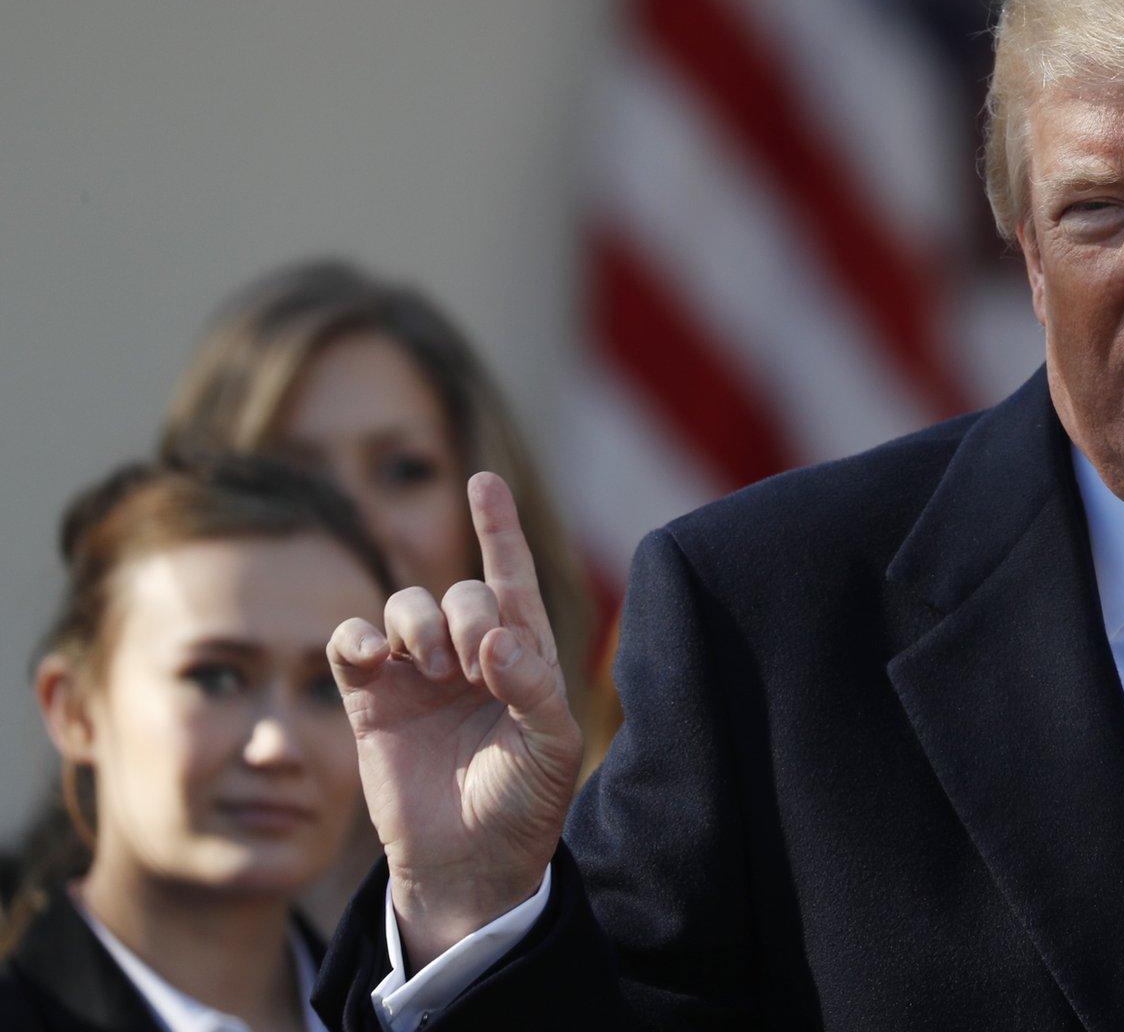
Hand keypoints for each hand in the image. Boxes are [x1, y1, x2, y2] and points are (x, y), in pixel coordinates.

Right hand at [328, 471, 582, 966]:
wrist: (470, 863)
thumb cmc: (523, 804)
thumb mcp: (552, 748)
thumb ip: (534, 687)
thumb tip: (496, 640)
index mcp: (523, 656)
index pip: (511, 579)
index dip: (498, 530)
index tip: (483, 481)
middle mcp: (469, 655)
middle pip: (459, 592)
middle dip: (466, 611)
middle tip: (475, 662)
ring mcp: (417, 675)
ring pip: (405, 606)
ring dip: (418, 621)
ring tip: (437, 666)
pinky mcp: (370, 701)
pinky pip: (350, 643)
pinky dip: (357, 638)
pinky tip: (373, 658)